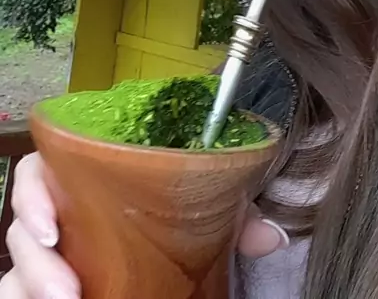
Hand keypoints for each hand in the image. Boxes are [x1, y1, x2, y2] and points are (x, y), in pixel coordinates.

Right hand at [0, 152, 288, 297]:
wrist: (169, 275)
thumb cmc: (169, 226)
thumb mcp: (203, 216)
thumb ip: (232, 214)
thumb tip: (269, 234)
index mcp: (86, 183)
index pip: (38, 173)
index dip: (33, 194)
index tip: (50, 225)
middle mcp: (59, 219)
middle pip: (22, 229)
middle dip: (35, 262)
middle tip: (66, 291)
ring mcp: (52, 261)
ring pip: (16, 273)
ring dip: (33, 289)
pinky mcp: (51, 291)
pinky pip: (23, 297)